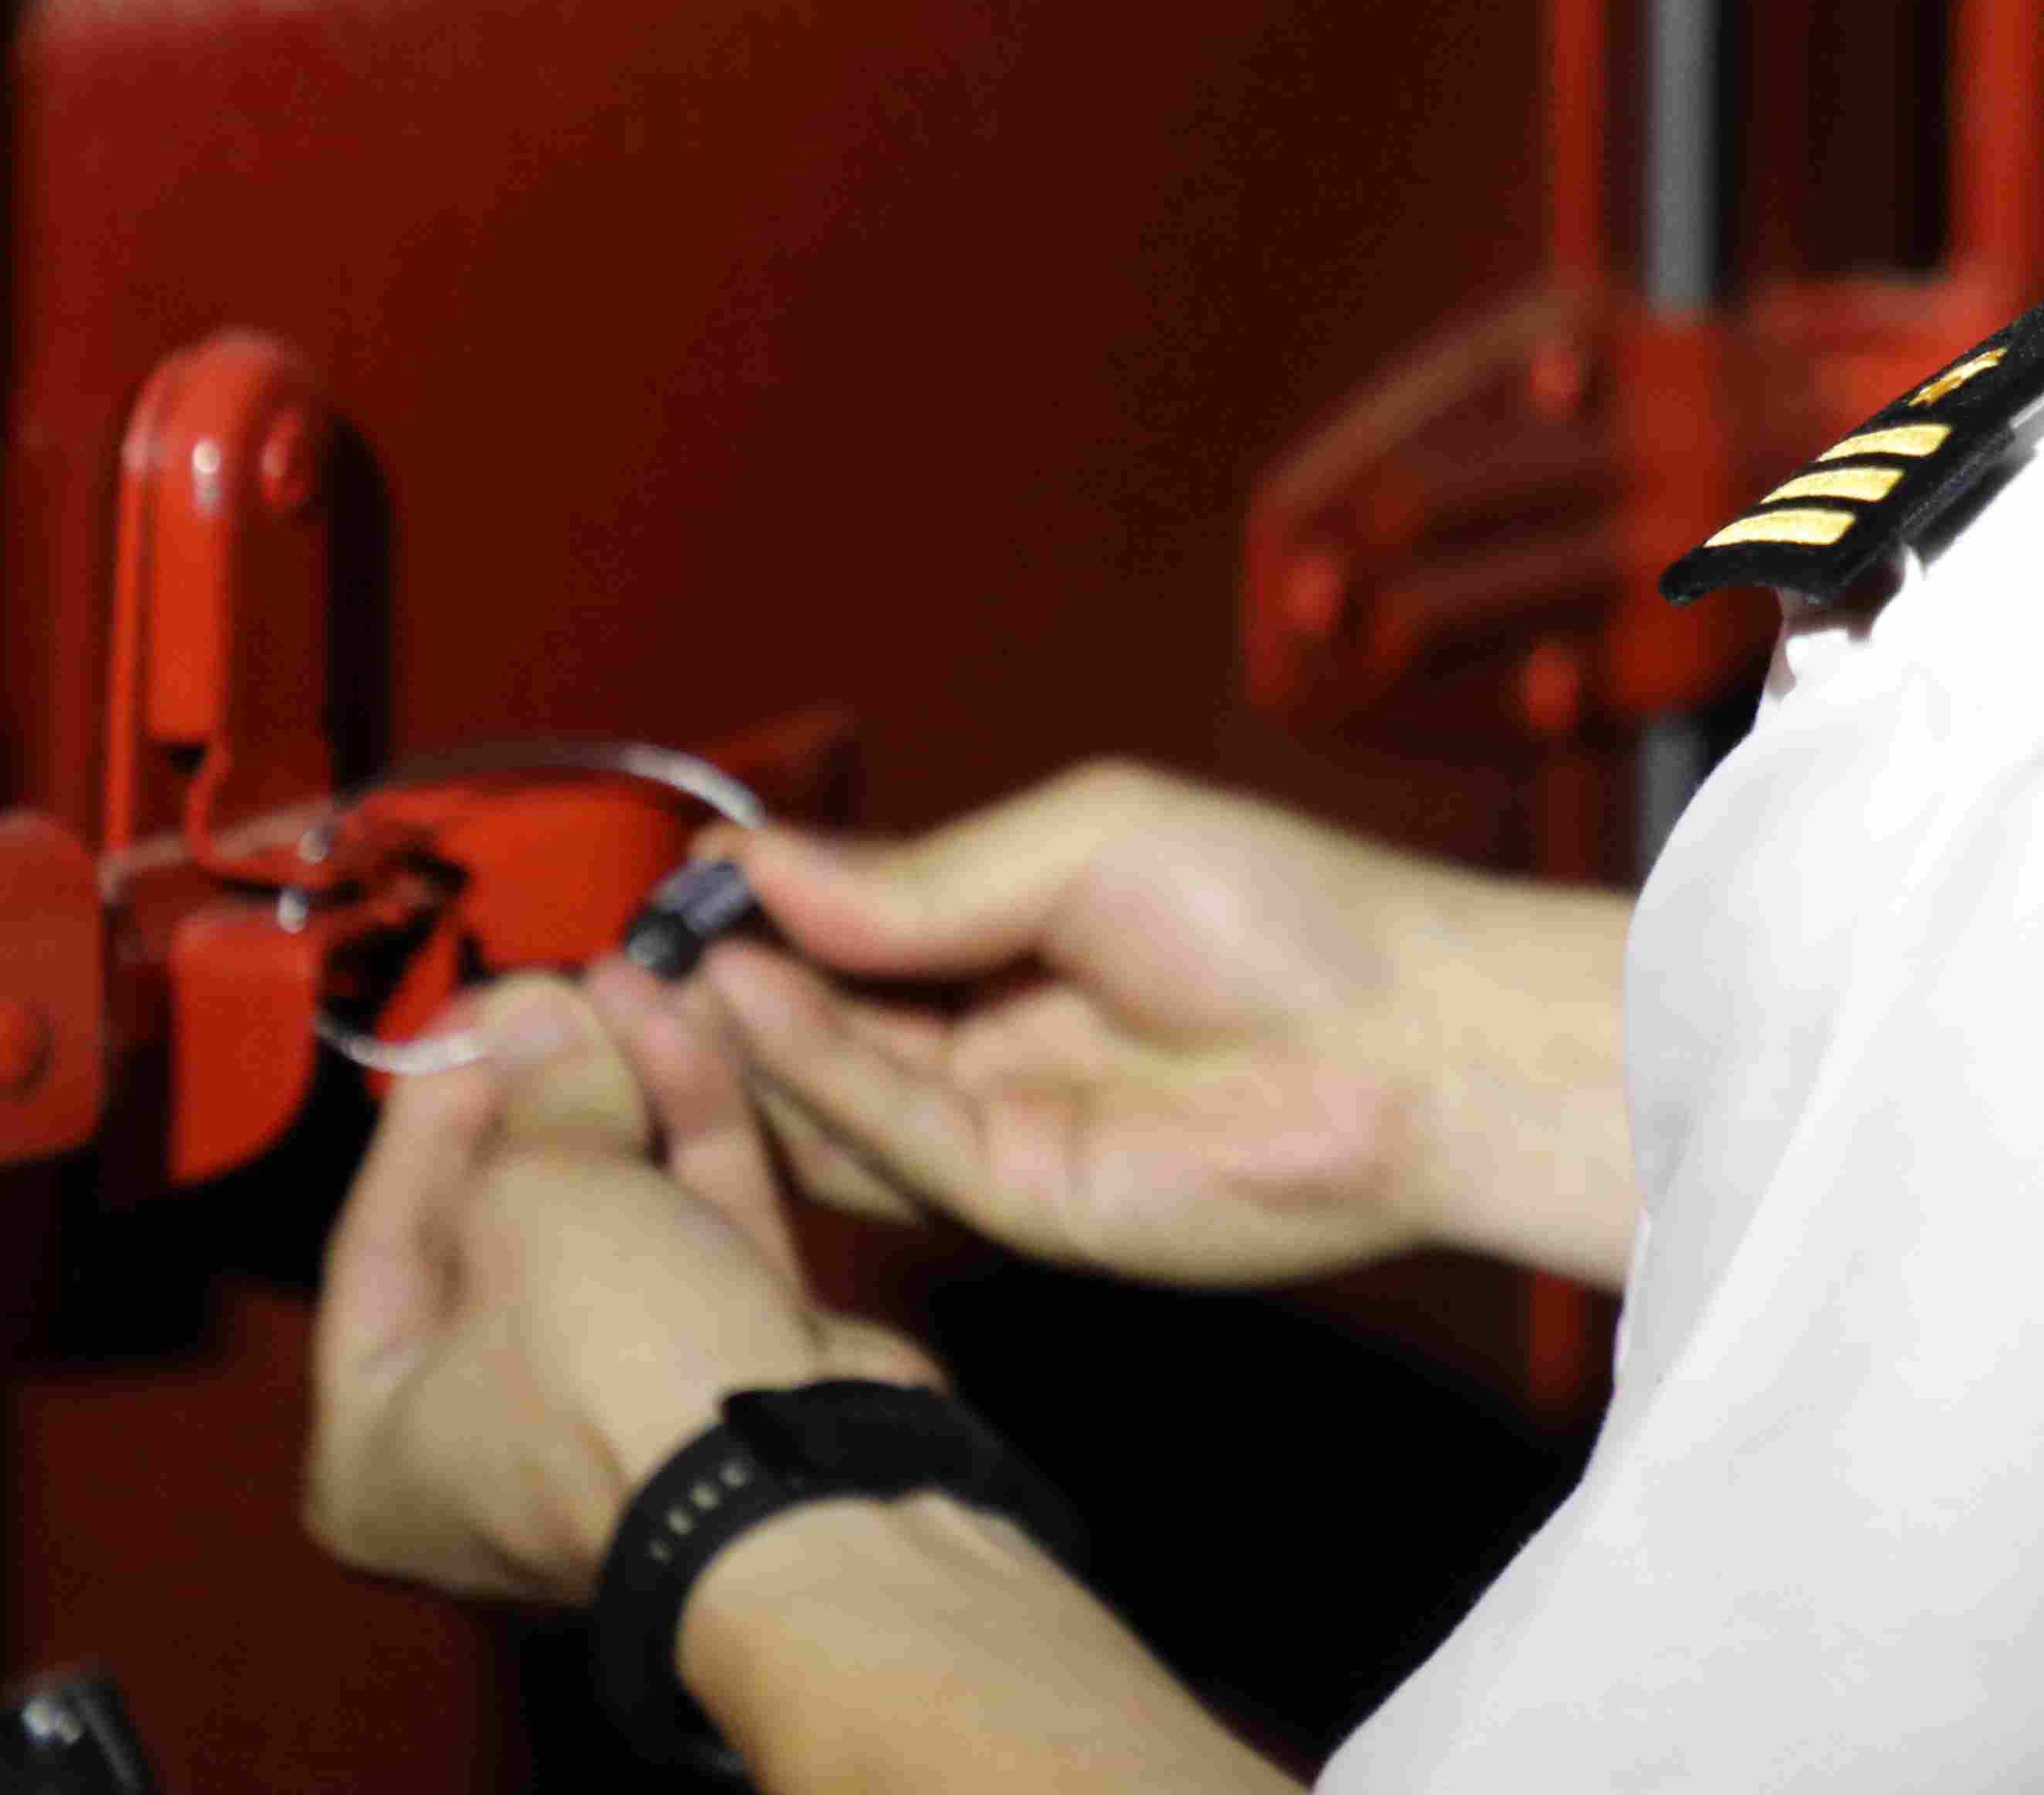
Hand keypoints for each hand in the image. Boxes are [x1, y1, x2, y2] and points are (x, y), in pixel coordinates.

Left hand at [307, 965, 936, 1609]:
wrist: (801, 1492)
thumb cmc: (614, 1374)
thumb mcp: (542, 1204)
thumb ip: (534, 1093)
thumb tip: (529, 1004)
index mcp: (379, 1444)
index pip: (378, 1238)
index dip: (428, 1107)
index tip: (473, 1008)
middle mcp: (485, 1436)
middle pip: (501, 1227)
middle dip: (541, 1094)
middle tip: (561, 990)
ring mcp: (614, 1403)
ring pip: (610, 1222)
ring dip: (624, 1099)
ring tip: (634, 981)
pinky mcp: (721, 1370)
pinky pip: (691, 1237)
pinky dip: (694, 1142)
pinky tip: (693, 1031)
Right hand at [698, 758, 1637, 1292]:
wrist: (1409, 1038)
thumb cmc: (1286, 910)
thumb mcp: (1082, 843)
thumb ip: (920, 878)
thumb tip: (762, 865)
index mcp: (1014, 938)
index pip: (854, 934)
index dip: (765, 914)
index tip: (680, 885)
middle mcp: (992, 1038)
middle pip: (824, 1025)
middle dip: (730, 985)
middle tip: (634, 943)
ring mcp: (1000, 1124)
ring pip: (834, 1092)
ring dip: (750, 1031)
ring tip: (674, 966)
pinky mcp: (1016, 1201)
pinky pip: (890, 1137)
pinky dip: (814, 1073)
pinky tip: (755, 1002)